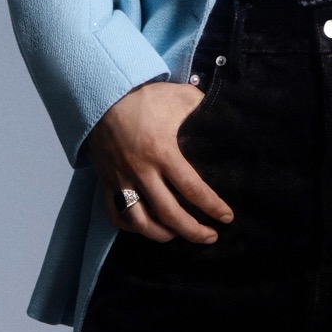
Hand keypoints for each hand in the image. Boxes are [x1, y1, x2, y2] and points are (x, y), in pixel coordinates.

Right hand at [85, 80, 233, 243]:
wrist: (104, 95)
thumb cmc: (146, 97)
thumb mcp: (181, 96)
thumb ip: (203, 109)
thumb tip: (225, 119)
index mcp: (162, 152)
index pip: (192, 188)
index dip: (212, 206)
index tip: (227, 217)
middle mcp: (141, 171)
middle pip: (169, 214)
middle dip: (193, 231)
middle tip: (210, 237)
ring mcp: (121, 180)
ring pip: (141, 222)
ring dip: (163, 235)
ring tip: (180, 235)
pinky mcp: (106, 182)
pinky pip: (116, 215)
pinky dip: (133, 227)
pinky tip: (148, 227)